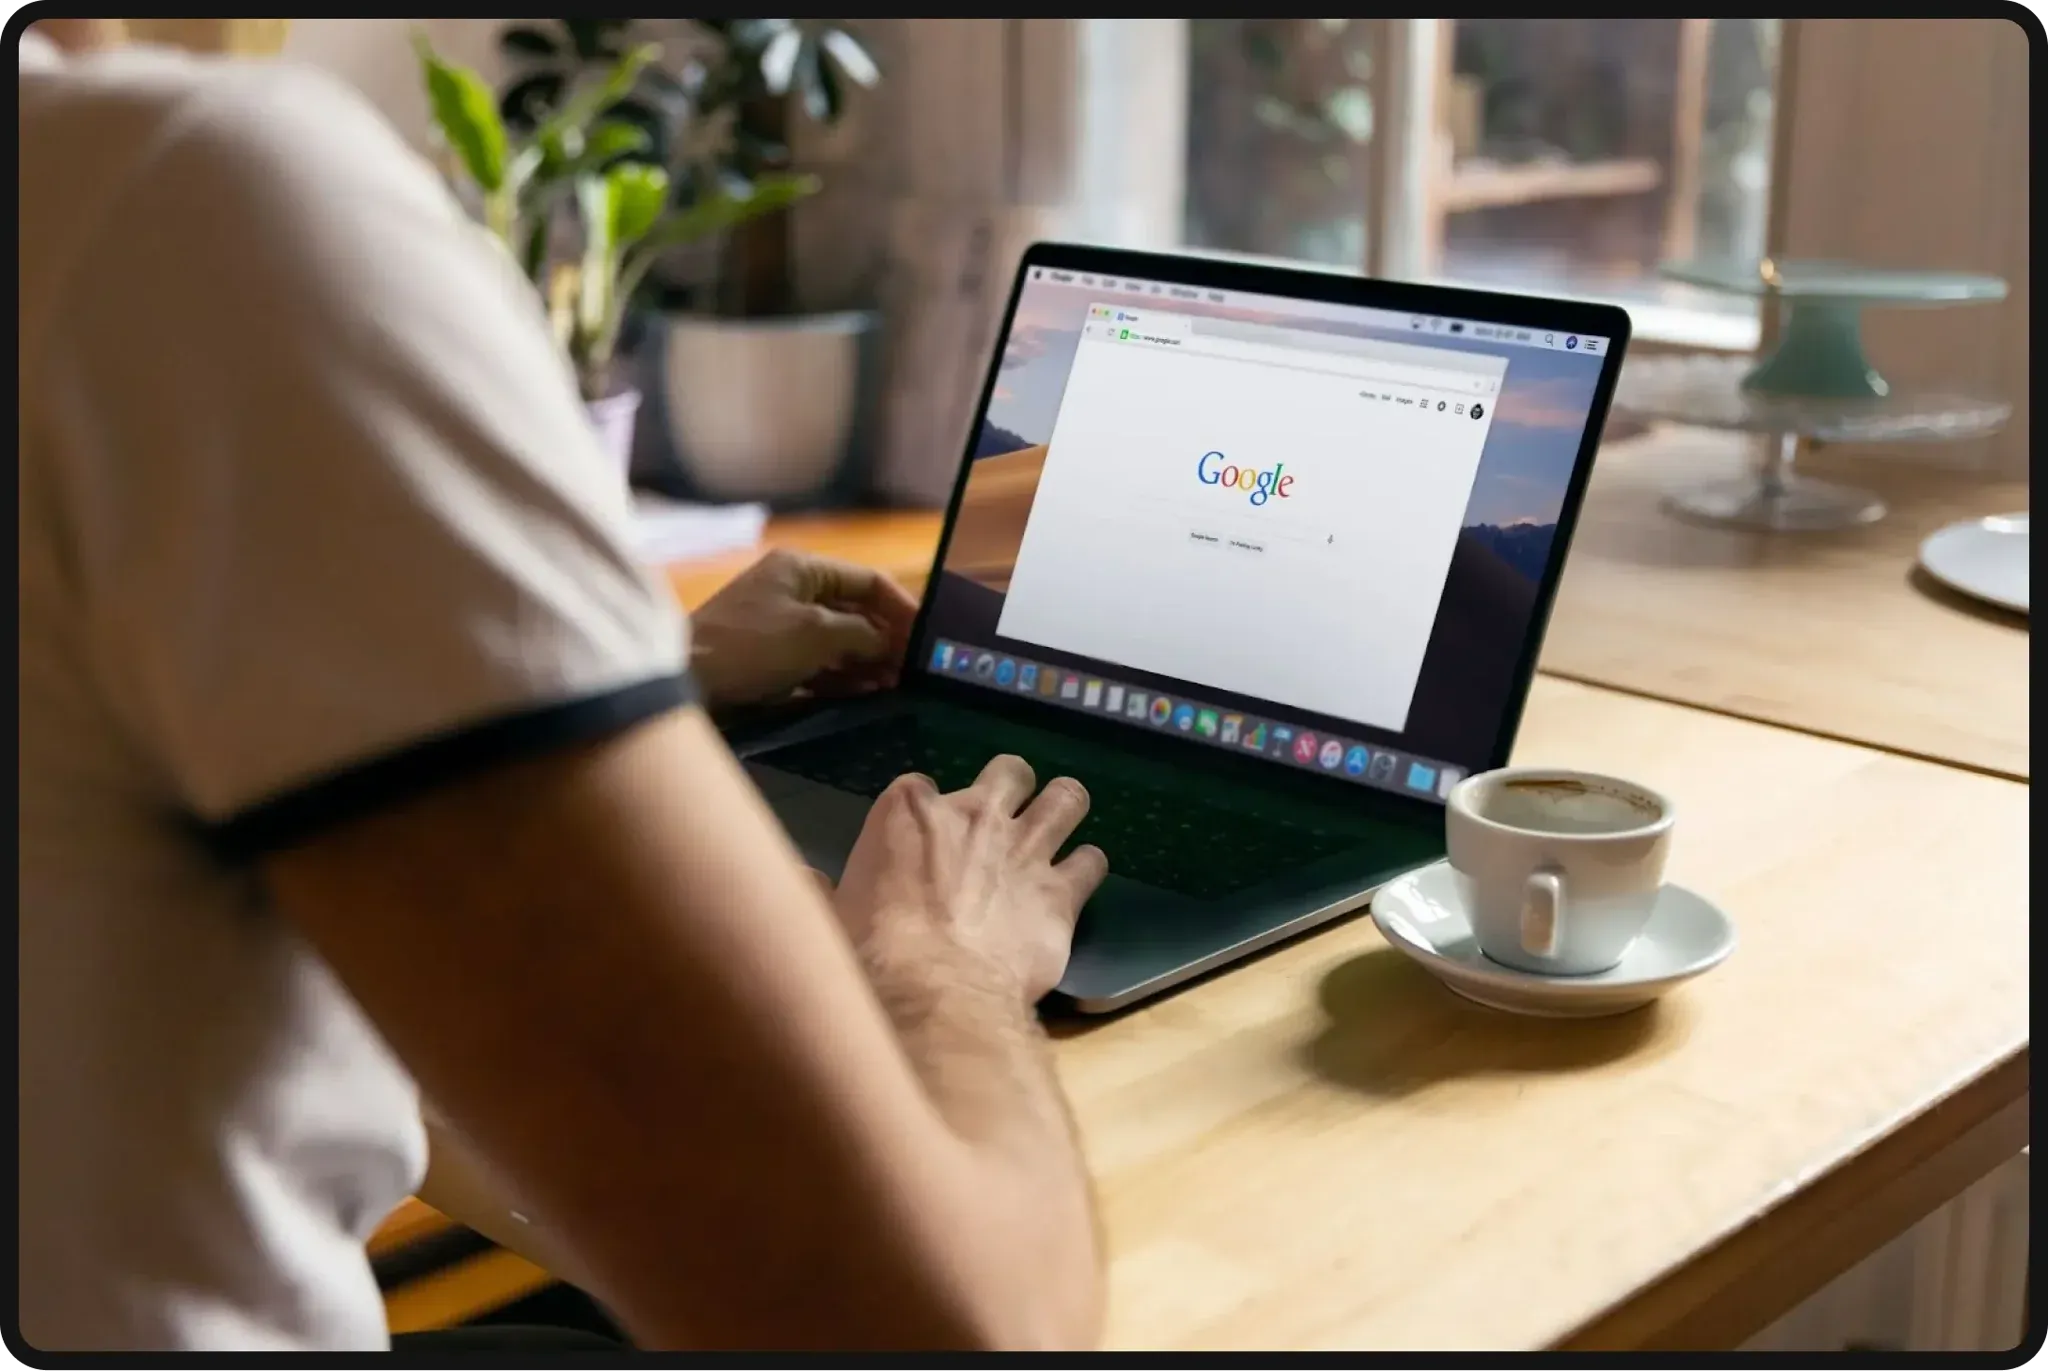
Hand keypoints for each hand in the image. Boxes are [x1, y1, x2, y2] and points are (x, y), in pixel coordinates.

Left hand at [690, 549, 918, 708]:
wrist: (687, 678)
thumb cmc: (752, 645)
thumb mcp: (816, 634)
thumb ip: (862, 634)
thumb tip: (890, 642)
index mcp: (803, 569)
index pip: (868, 580)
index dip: (902, 607)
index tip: (925, 637)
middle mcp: (794, 590)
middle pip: (855, 611)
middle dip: (886, 639)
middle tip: (913, 669)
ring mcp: (782, 625)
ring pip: (838, 641)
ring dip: (867, 662)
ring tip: (895, 685)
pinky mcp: (772, 658)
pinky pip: (818, 663)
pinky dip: (842, 676)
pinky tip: (866, 692)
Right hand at [832, 757, 1108, 1003]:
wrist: (934, 994)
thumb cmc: (870, 953)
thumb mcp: (828, 915)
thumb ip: (818, 889)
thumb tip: (797, 877)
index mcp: (908, 811)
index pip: (920, 785)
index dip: (925, 811)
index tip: (923, 838)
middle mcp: (974, 815)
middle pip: (1009, 772)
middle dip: (1011, 787)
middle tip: (1006, 815)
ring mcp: (1025, 849)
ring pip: (1066, 799)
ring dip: (1064, 807)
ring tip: (1061, 822)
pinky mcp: (1062, 893)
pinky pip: (1092, 861)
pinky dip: (1086, 868)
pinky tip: (1078, 881)